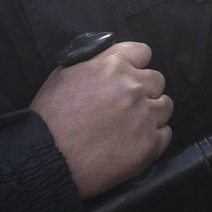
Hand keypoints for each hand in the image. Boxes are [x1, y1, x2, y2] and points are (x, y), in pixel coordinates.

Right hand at [29, 40, 172, 198]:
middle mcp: (133, 87)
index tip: (128, 77)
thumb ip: (96, 62)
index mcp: (113, 66)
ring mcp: (143, 116)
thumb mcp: (65, 74)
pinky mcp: (148, 144)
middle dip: (144, 91)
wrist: (45, 159)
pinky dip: (153, 138)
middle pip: (157, 81)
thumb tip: (115, 59)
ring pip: (165, 106)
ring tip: (130, 126)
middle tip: (125, 107)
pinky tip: (133, 143)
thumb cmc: (49, 118)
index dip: (136, 66)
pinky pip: (165, 134)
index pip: (143, 53)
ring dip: (151, 113)